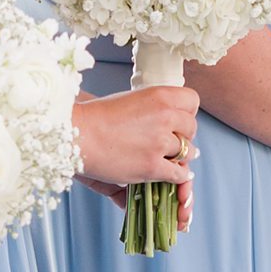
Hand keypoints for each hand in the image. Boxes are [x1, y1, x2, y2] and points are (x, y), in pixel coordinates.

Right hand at [75, 85, 198, 191]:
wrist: (78, 134)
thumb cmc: (97, 116)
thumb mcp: (130, 100)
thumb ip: (154, 107)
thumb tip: (171, 117)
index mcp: (160, 96)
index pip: (192, 101)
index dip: (186, 112)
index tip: (177, 120)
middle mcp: (166, 116)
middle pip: (191, 128)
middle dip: (183, 135)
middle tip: (171, 141)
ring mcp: (160, 143)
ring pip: (188, 151)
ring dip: (180, 156)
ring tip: (167, 157)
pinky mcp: (152, 166)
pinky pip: (179, 174)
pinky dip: (177, 175)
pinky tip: (169, 172)